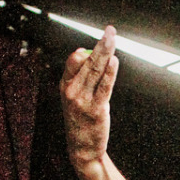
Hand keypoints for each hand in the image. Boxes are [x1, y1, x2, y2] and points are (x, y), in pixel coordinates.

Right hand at [60, 25, 118, 172]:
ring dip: (105, 53)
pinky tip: (114, 61)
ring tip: (112, 39)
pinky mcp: (96, 110)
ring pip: (95, 71)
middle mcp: (71, 91)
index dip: (86, 48)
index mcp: (65, 85)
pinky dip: (109, 73)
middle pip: (87, 62)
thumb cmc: (81, 119)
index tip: (100, 38)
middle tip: (110, 30)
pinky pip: (104, 87)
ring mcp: (83, 100)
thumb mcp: (75, 98)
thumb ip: (82, 78)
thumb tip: (91, 55)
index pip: (73, 61)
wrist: (82, 149)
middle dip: (100, 44)